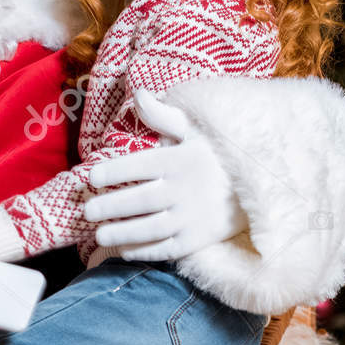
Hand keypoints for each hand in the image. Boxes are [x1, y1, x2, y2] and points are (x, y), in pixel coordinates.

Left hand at [83, 89, 245, 261]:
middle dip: (110, 206)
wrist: (259, 185)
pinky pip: (168, 249)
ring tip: (98, 236)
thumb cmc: (219, 154)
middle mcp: (185, 189)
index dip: (113, 172)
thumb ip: (163, 116)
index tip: (91, 178)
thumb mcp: (195, 130)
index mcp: (180, 160)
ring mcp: (192, 217)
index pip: (140, 166)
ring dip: (122, 233)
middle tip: (86, 211)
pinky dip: (145, 252)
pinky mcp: (199, 239)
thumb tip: (139, 93)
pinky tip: (124, 251)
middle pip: (141, 200)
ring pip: (151, 228)